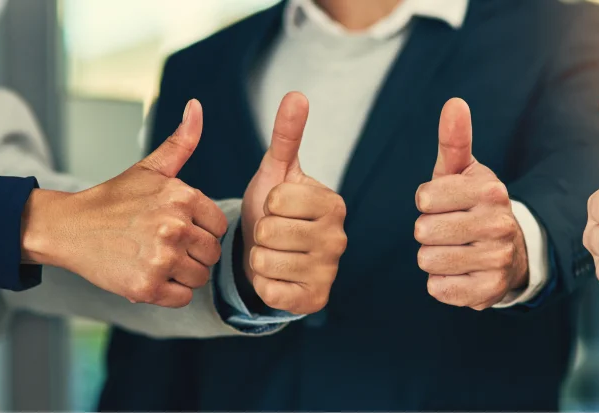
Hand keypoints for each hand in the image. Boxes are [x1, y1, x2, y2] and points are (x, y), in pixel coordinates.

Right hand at [20, 99, 228, 306]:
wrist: (68, 228)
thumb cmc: (115, 199)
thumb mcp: (150, 168)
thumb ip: (182, 142)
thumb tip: (197, 106)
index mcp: (182, 197)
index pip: (219, 226)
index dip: (200, 229)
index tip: (176, 227)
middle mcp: (175, 227)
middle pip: (212, 253)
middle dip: (193, 253)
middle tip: (163, 246)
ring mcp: (161, 258)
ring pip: (200, 277)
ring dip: (182, 274)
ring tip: (156, 259)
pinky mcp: (146, 287)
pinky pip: (182, 298)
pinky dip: (169, 293)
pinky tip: (150, 276)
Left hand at [241, 92, 346, 313]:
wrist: (274, 255)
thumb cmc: (276, 210)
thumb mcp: (276, 172)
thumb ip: (286, 135)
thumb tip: (296, 94)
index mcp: (333, 203)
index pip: (278, 199)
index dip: (267, 203)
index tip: (278, 208)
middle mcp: (339, 238)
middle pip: (269, 231)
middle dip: (261, 233)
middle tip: (274, 234)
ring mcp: (329, 271)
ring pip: (265, 261)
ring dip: (260, 258)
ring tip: (274, 254)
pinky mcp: (315, 300)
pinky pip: (269, 290)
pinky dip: (264, 284)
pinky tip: (277, 277)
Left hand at [414, 98, 528, 309]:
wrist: (510, 252)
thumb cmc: (473, 205)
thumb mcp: (463, 171)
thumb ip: (454, 139)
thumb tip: (454, 103)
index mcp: (490, 190)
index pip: (424, 198)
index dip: (427, 202)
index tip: (444, 203)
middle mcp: (498, 224)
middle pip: (423, 231)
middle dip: (428, 231)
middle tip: (450, 230)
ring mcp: (496, 259)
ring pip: (427, 260)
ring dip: (433, 257)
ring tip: (455, 250)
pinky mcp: (488, 291)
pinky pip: (438, 288)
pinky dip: (441, 282)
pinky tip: (460, 272)